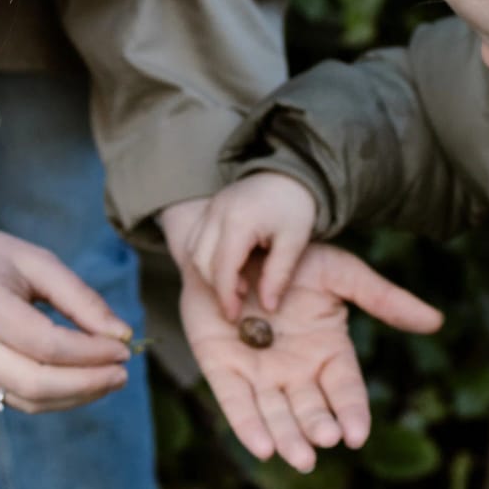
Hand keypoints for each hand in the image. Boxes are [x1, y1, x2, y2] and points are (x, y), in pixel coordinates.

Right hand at [0, 201, 133, 409]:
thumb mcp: (36, 261)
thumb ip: (80, 298)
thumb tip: (122, 335)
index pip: (45, 345)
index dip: (90, 353)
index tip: (125, 347)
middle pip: (35, 384)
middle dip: (88, 384)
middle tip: (124, 373)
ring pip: (26, 400)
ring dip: (76, 397)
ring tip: (110, 379)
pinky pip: (15, 398)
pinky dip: (55, 396)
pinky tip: (82, 380)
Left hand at [178, 243, 442, 472]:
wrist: (236, 242)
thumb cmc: (292, 257)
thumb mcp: (340, 273)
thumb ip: (382, 298)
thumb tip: (436, 321)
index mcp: (328, 352)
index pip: (346, 391)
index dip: (352, 413)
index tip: (357, 436)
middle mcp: (296, 371)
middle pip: (311, 410)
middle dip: (318, 427)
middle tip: (326, 439)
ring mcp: (259, 373)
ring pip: (276, 415)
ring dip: (287, 438)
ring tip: (300, 458)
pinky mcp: (224, 370)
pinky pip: (236, 403)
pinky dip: (248, 426)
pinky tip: (262, 448)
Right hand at [183, 174, 321, 318]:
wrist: (289, 172)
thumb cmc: (294, 207)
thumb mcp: (294, 241)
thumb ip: (279, 275)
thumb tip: (267, 307)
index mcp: (239, 221)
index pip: (222, 267)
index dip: (225, 296)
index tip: (233, 315)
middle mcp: (217, 214)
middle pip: (200, 261)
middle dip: (216, 287)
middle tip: (238, 301)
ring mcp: (210, 211)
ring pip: (193, 252)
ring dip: (209, 274)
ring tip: (237, 284)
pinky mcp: (209, 211)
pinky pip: (195, 241)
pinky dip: (205, 261)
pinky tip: (228, 269)